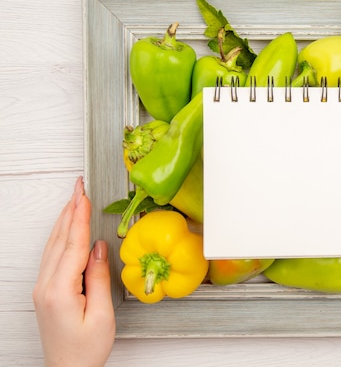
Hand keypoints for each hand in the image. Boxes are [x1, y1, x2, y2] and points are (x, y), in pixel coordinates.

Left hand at [33, 177, 114, 366]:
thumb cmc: (86, 350)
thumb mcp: (102, 315)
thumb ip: (99, 278)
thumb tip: (100, 248)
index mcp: (60, 290)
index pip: (73, 245)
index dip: (80, 217)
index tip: (85, 195)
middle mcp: (45, 286)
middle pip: (60, 239)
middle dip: (70, 210)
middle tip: (79, 186)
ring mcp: (43, 288)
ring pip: (53, 245)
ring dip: (65, 219)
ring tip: (75, 199)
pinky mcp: (46, 291)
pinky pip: (52, 255)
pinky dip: (61, 235)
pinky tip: (67, 228)